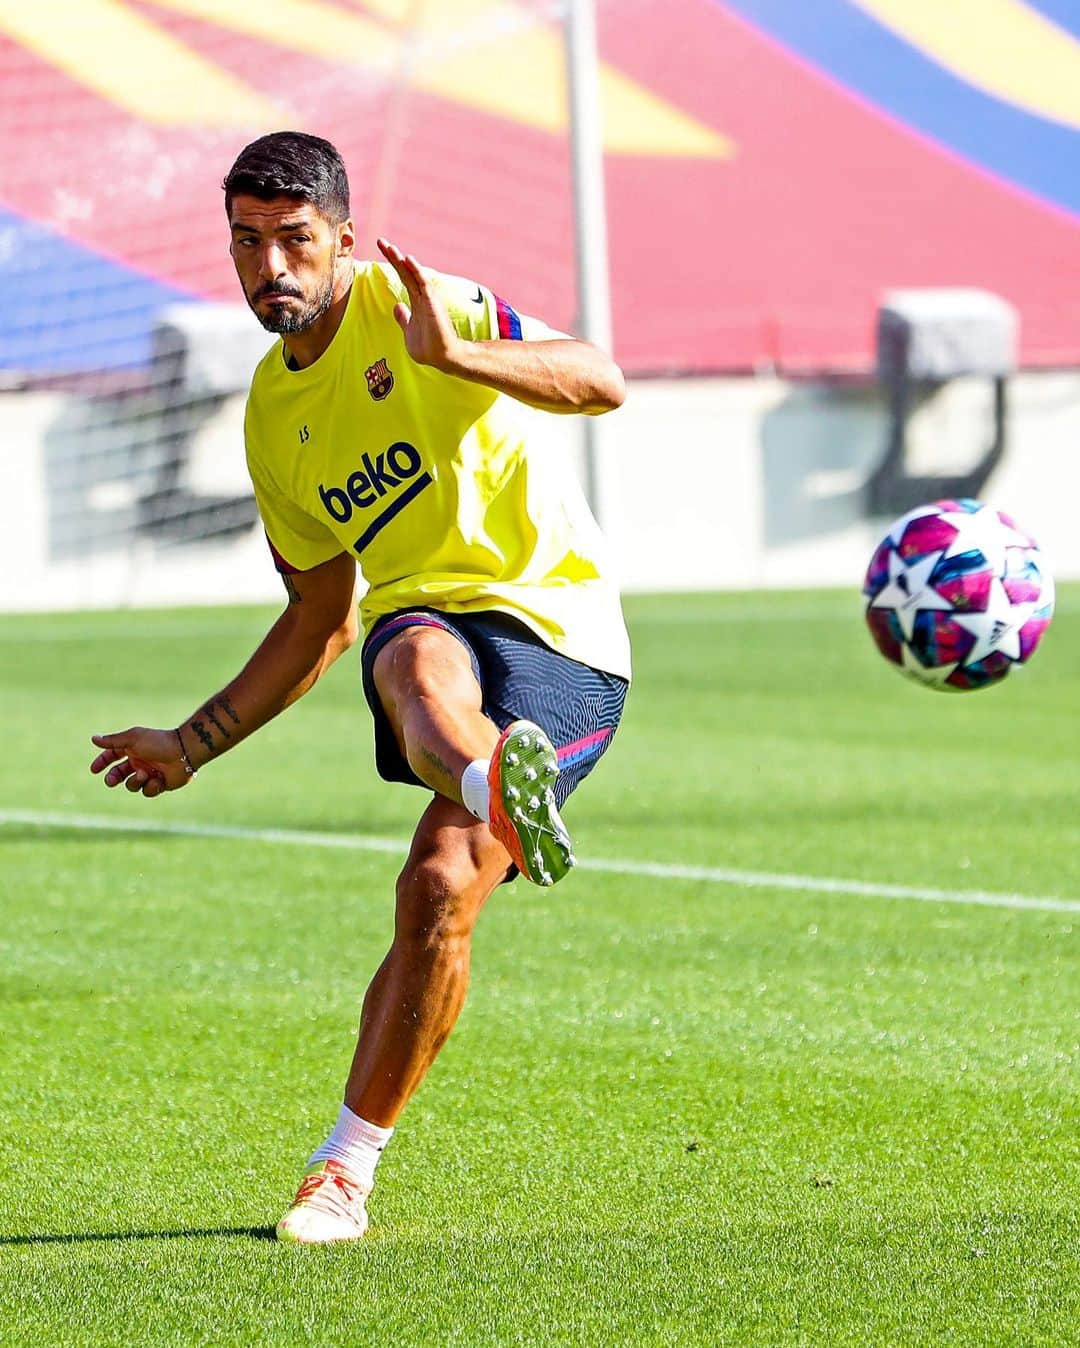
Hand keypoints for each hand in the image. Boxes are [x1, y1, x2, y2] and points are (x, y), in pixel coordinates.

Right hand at [90, 727, 191, 797]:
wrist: (184, 752)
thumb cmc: (158, 742)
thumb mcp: (132, 739)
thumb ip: (112, 741)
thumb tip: (93, 738)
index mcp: (132, 749)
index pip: (112, 755)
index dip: (102, 762)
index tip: (94, 770)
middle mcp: (139, 761)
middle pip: (118, 774)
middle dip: (113, 778)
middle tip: (111, 781)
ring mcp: (149, 773)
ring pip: (132, 785)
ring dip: (135, 781)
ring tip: (144, 774)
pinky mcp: (159, 784)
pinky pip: (147, 791)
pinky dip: (151, 786)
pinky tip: (158, 779)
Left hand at [377, 238, 462, 372]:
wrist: (442, 357)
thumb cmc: (428, 347)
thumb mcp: (409, 331)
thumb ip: (403, 318)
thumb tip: (397, 306)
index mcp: (416, 301)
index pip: (403, 277)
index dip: (393, 264)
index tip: (382, 250)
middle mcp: (422, 296)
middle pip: (406, 272)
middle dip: (393, 257)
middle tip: (381, 241)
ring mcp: (428, 299)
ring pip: (414, 274)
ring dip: (402, 260)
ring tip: (390, 247)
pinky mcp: (432, 303)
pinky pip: (423, 283)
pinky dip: (416, 271)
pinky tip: (408, 259)